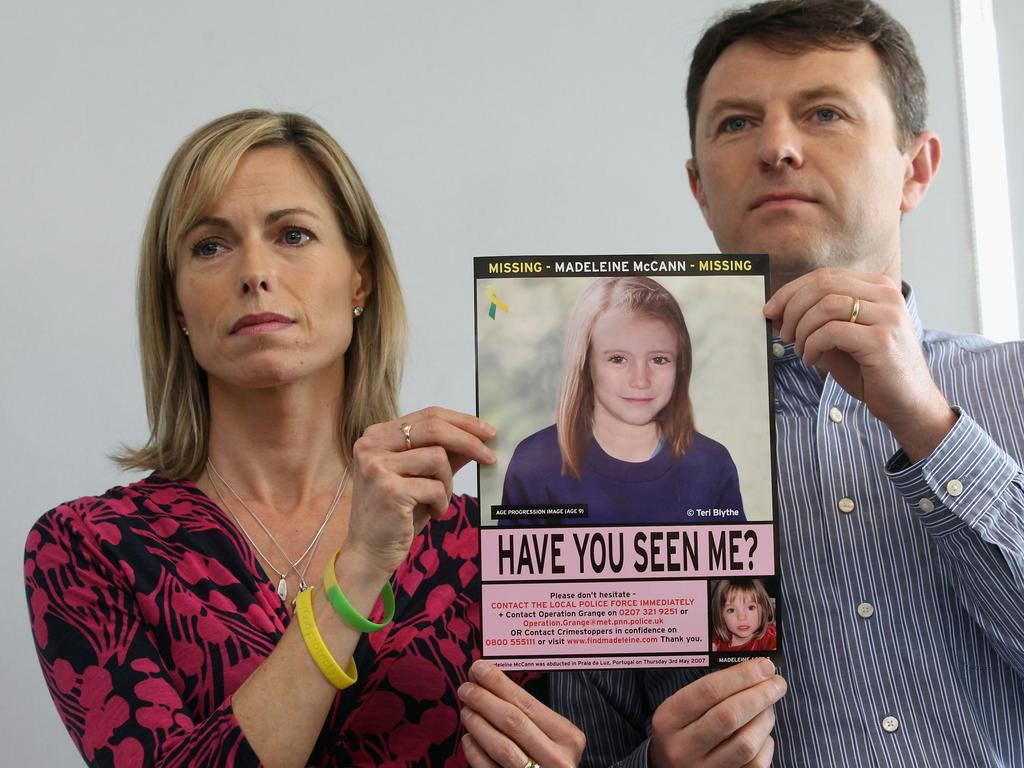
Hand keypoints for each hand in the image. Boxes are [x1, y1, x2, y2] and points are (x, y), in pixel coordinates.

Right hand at [345, 407, 496, 575]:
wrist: (369, 551)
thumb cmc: (397, 513)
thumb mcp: (422, 477)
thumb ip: (445, 454)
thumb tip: (478, 436)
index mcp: (377, 435)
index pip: (428, 415)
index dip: (463, 421)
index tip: (488, 432)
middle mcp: (371, 445)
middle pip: (434, 428)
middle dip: (469, 441)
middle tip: (490, 456)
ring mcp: (377, 466)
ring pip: (438, 458)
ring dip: (448, 483)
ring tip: (438, 500)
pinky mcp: (389, 490)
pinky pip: (435, 487)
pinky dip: (442, 502)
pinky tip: (432, 513)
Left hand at [459, 660, 585, 767]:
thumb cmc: (551, 759)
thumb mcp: (554, 736)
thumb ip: (529, 713)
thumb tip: (488, 679)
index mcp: (568, 737)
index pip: (527, 703)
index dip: (499, 684)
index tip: (478, 668)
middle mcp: (557, 758)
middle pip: (513, 721)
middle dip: (484, 700)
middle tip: (465, 688)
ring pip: (501, 746)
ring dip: (478, 724)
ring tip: (466, 711)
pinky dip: (475, 752)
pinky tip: (468, 739)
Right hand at [649, 659, 785, 767]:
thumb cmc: (682, 730)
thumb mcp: (680, 708)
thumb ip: (711, 691)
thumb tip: (756, 671)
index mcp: (667, 719)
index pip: (709, 691)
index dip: (742, 676)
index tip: (764, 666)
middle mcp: (681, 747)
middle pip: (729, 716)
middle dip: (760, 695)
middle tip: (777, 682)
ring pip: (745, 743)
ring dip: (765, 719)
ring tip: (769, 706)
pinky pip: (755, 764)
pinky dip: (765, 743)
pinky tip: (762, 733)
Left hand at [764, 268, 955, 460]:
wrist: (907, 403)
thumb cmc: (872, 371)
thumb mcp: (839, 338)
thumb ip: (814, 321)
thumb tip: (776, 312)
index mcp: (878, 288)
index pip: (825, 276)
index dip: (791, 291)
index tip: (771, 310)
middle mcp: (887, 296)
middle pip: (823, 285)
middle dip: (792, 308)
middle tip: (782, 333)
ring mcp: (887, 316)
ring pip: (825, 305)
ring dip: (802, 329)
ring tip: (799, 349)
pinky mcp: (881, 340)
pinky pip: (831, 332)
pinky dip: (812, 345)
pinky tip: (811, 360)